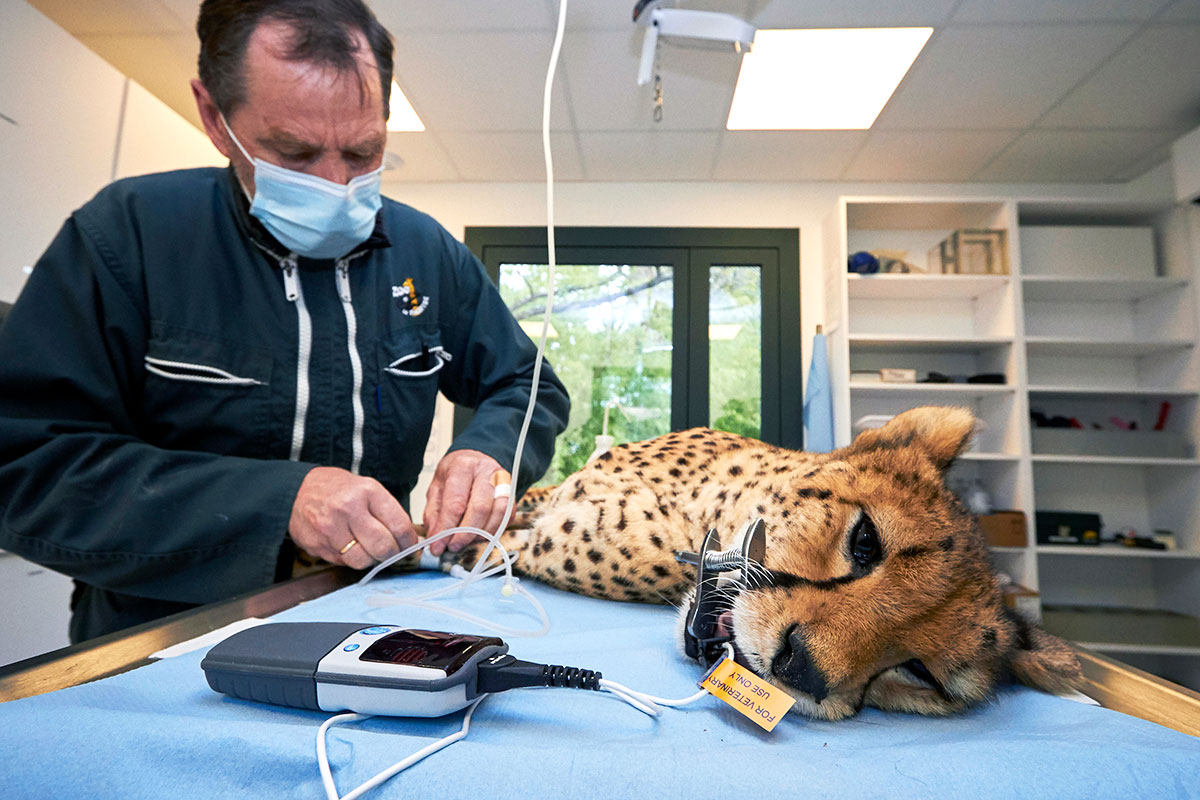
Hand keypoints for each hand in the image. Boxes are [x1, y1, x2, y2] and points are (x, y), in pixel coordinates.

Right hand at [289, 467, 417, 568]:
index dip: (408, 542)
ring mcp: (331, 529)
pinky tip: (349, 546)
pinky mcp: (318, 545)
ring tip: (369, 549)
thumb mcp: (365, 488)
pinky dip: (351, 559)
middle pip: (383, 547)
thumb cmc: (336, 489)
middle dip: (392, 555)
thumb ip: (386, 511)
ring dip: (371, 560)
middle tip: (392, 553)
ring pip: (363, 560)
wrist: (297, 490)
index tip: (410, 547)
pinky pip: (343, 563)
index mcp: (367, 492)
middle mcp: (349, 509)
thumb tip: (407, 538)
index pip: (399, 525)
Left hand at [423, 449, 508, 554]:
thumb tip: (435, 538)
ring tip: (466, 542)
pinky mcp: (512, 493)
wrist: (475, 459)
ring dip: (482, 535)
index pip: (456, 503)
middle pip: (480, 509)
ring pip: (498, 514)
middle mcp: (486, 472)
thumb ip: (434, 513)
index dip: (446, 529)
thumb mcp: (436, 488)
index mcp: (463, 467)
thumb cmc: (455, 474)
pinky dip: (494, 531)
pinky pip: (508, 517)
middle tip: (453, 546)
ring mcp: (503, 482)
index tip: (438, 546)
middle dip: (465, 534)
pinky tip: (480, 535)